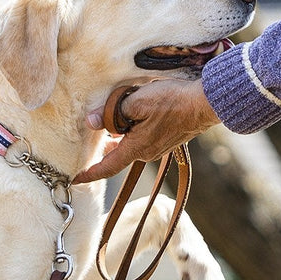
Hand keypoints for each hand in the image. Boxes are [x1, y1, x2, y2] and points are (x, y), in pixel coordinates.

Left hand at [75, 78, 219, 183]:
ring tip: (111, 119)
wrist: (205, 103)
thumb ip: (112, 112)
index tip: (75, 178)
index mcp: (137, 148)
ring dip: (119, 136)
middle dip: (103, 148)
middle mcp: (147, 153)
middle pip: (118, 154)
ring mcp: (159, 148)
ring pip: (131, 144)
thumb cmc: (173, 101)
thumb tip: (91, 121)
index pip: (107, 168)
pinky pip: (142, 139)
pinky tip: (132, 115)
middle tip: (89, 138)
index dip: (89, 174)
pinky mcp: (167, 140)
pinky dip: (132, 131)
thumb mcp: (137, 101)